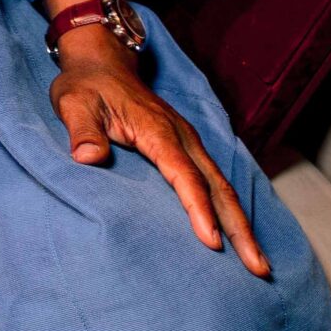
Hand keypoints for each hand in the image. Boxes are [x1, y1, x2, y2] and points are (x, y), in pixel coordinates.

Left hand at [51, 35, 267, 274]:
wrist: (102, 62)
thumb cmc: (86, 86)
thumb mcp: (72, 102)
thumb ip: (81, 130)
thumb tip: (87, 158)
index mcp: (157, 130)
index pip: (184, 174)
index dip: (198, 209)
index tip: (212, 242)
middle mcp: (182, 137)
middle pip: (218, 187)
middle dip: (239, 228)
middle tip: (258, 268)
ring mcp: (189, 142)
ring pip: (223, 186)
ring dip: (242, 224)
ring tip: (258, 263)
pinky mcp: (188, 147)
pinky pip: (215, 181)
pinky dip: (230, 210)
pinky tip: (239, 235)